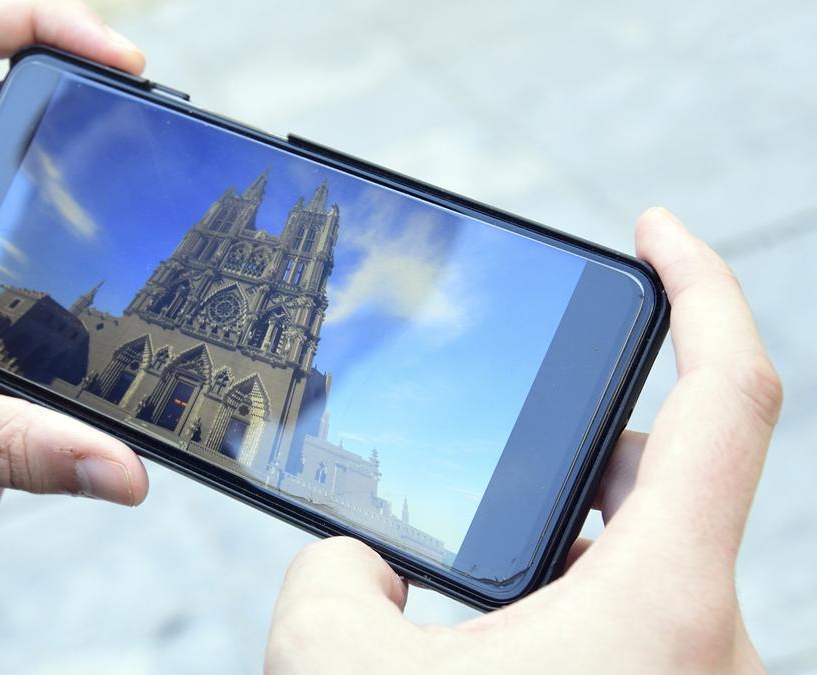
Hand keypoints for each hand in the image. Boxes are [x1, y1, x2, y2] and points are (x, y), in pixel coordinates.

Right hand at [265, 208, 781, 673]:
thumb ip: (326, 576)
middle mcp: (712, 636)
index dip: (701, 287)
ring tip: (493, 572)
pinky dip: (584, 604)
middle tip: (508, 436)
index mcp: (661, 600)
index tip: (656, 231)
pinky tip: (507, 637)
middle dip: (581, 441)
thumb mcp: (335, 665)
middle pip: (669, 477)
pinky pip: (646, 620)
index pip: (728, 394)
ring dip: (575, 543)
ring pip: (653, 561)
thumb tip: (355, 564)